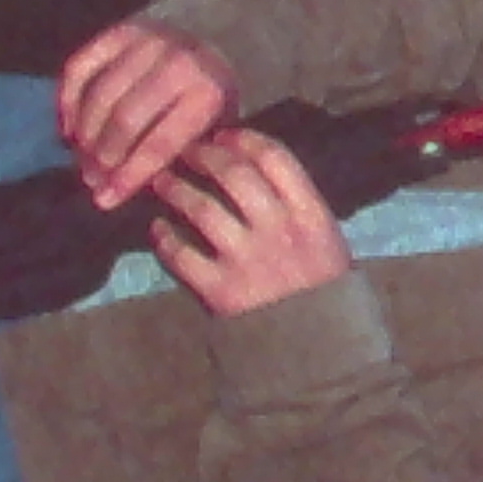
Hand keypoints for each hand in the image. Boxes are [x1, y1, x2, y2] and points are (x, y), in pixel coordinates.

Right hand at [60, 21, 245, 208]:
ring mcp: (146, 43)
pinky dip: (67, 99)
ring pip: (100, 95)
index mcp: (207, 93)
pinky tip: (67, 126)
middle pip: (124, 120)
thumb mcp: (217, 124)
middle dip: (103, 157)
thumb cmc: (217, 91)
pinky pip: (80, 67)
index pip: (159, 143)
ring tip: (81, 159)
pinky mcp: (121, 30)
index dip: (128, 175)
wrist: (223, 31)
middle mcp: (176, 65)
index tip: (105, 200)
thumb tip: (128, 186)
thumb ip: (181, 151)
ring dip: (84, 134)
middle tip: (92, 180)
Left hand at [145, 125, 350, 317]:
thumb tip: (251, 165)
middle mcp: (279, 230)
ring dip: (176, 189)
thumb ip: (296, 204)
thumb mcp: (325, 237)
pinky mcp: (220, 290)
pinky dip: (164, 238)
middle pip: (234, 175)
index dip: (244, 139)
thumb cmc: (320, 285)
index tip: (223, 134)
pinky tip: (157, 229)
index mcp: (311, 214)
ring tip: (161, 181)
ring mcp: (248, 260)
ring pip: (201, 208)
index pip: (275, 158)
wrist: (316, 347)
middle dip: (203, 156)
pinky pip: (181, 254)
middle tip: (184, 151)